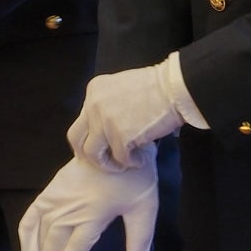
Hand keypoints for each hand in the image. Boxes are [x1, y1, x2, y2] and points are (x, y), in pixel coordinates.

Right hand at [16, 153, 158, 250]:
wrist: (116, 141)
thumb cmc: (134, 177)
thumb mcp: (144, 208)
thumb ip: (139, 239)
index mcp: (93, 217)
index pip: (73, 249)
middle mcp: (70, 211)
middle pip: (53, 246)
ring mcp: (56, 200)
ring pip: (41, 235)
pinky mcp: (50, 191)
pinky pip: (31, 216)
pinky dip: (26, 235)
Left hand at [68, 61, 189, 171]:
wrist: (175, 88)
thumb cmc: (156, 87)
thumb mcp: (121, 86)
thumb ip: (107, 103)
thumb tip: (103, 129)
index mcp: (94, 90)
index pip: (81, 119)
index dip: (90, 136)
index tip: (101, 145)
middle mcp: (93, 104)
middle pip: (76, 138)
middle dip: (86, 153)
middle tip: (102, 161)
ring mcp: (105, 121)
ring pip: (92, 153)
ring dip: (107, 163)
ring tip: (123, 163)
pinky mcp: (121, 136)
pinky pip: (120, 158)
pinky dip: (131, 162)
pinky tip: (140, 159)